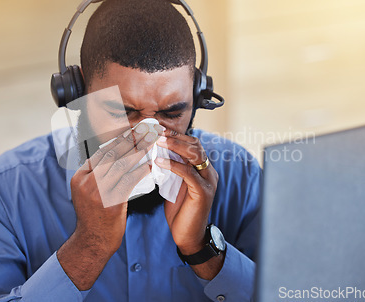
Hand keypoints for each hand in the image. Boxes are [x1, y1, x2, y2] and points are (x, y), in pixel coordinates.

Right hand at [58, 122, 162, 288]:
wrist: (92, 243)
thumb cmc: (95, 217)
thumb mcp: (89, 193)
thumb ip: (98, 175)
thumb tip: (115, 156)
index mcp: (79, 177)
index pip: (101, 152)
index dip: (119, 140)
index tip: (133, 131)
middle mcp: (86, 182)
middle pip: (111, 154)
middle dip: (130, 139)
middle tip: (145, 128)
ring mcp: (97, 192)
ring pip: (120, 164)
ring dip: (138, 150)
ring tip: (151, 140)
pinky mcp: (110, 202)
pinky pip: (128, 181)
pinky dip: (140, 170)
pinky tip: (151, 164)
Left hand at [155, 129, 218, 254]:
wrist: (188, 236)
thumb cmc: (179, 211)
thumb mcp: (173, 184)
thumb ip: (170, 169)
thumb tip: (155, 151)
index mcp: (203, 169)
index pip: (192, 144)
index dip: (176, 136)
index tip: (159, 129)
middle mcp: (209, 172)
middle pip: (196, 145)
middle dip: (176, 137)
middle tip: (157, 131)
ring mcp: (209, 182)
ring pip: (194, 155)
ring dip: (175, 146)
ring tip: (158, 141)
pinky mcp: (204, 192)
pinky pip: (188, 173)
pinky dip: (173, 165)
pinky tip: (159, 162)